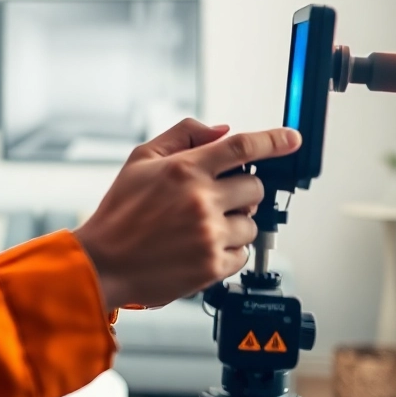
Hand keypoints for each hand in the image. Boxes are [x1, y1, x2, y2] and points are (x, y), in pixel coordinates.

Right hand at [72, 120, 301, 309]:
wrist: (103, 263)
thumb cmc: (119, 212)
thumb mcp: (141, 160)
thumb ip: (183, 136)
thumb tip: (221, 130)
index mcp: (185, 169)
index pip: (242, 147)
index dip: (274, 140)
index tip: (292, 139)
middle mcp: (201, 200)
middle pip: (255, 186)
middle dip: (243, 191)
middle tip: (219, 198)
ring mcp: (209, 234)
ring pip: (252, 222)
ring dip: (235, 223)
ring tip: (201, 227)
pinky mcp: (212, 265)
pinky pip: (243, 253)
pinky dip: (228, 249)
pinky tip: (201, 247)